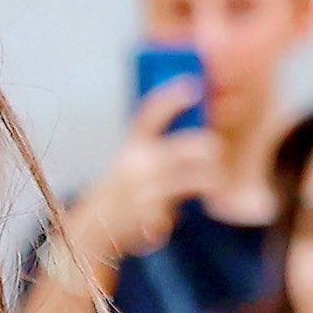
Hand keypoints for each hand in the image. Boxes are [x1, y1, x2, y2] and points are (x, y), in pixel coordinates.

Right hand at [65, 78, 222, 271]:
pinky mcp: (153, 218)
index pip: (151, 113)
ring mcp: (146, 193)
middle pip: (185, 148)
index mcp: (132, 146)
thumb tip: (195, 128)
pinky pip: (182, 210)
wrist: (96, 227)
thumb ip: (155, 145)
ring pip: (194, 180)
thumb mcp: (130, 160)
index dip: (172, 97)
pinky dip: (179, 212)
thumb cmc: (121, 187)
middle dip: (209, 146)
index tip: (194, 85)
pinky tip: (168, 214)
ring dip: (210, 179)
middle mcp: (138, 167)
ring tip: (213, 180)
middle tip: (217, 149)